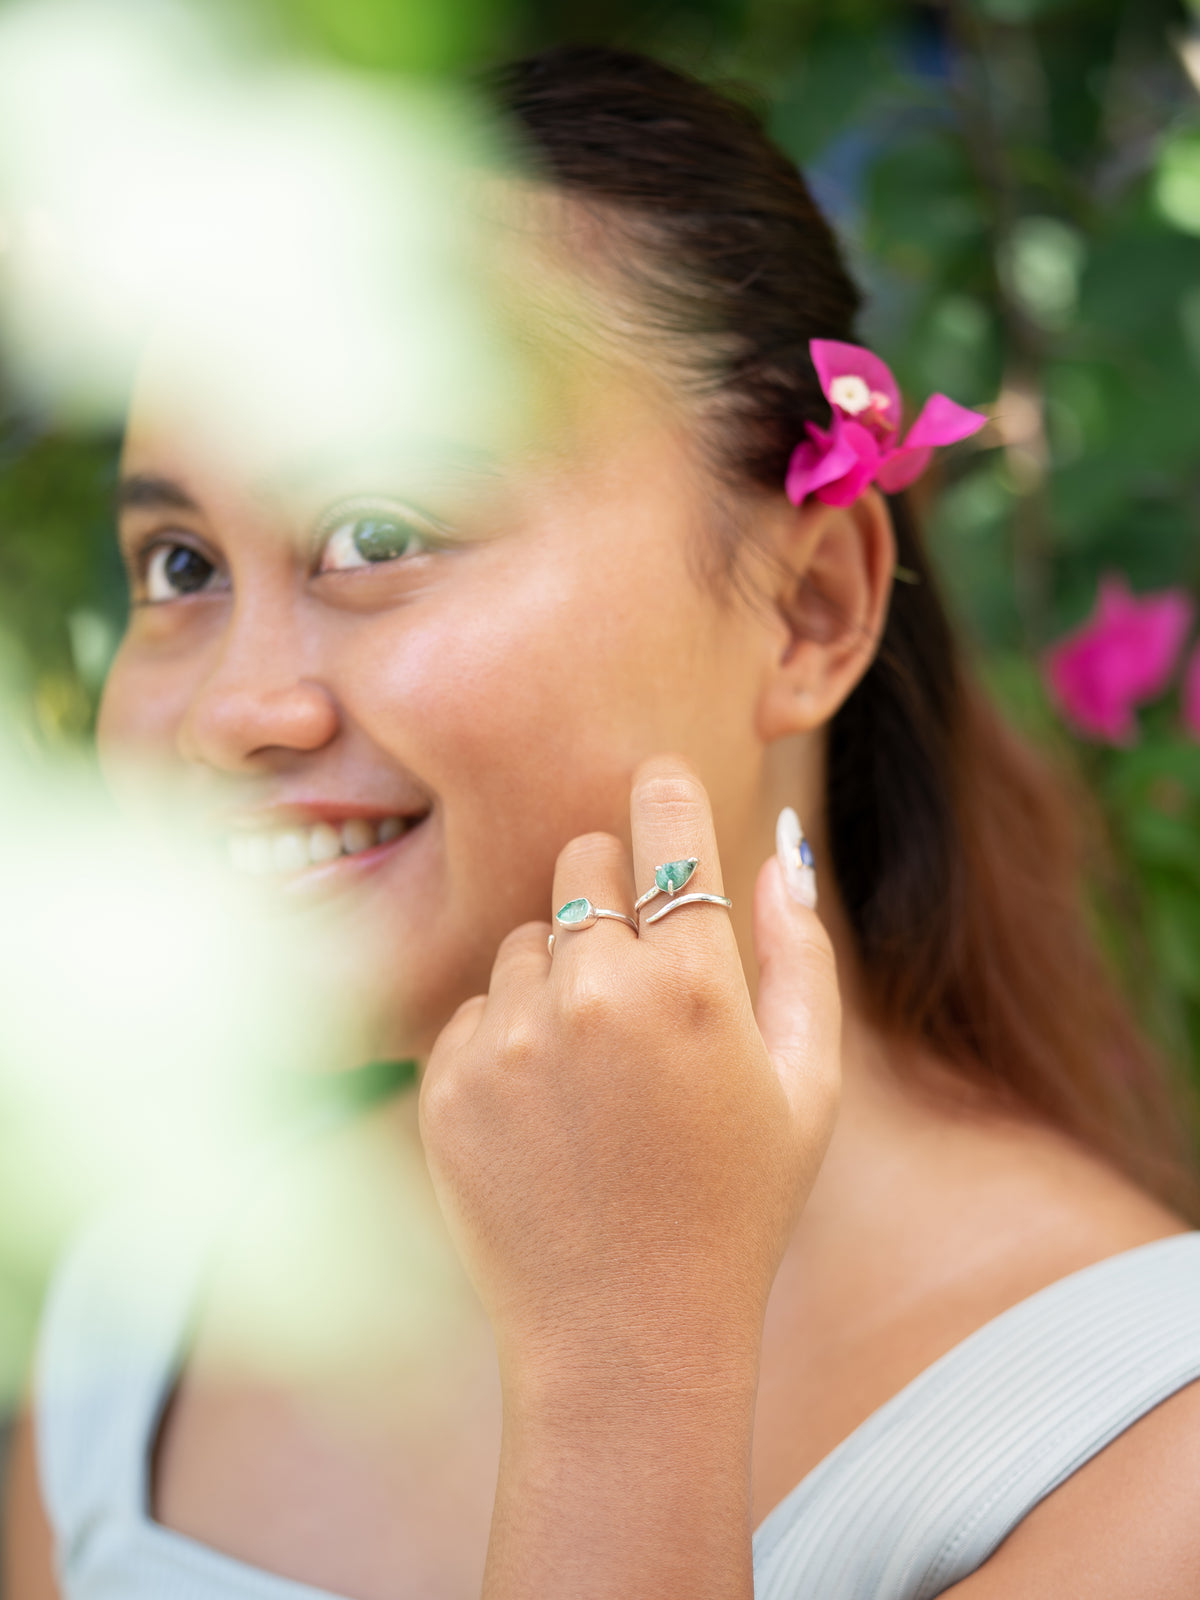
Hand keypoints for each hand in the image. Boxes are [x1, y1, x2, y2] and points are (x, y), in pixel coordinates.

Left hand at [419, 754, 840, 1394]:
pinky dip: (508, 1036)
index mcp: (694, 988)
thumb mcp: (806, 1087)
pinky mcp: (446, 1082)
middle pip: (580, 863)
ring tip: (594, 1070)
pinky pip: (475, 1007)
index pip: (667, 832)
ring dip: (559, 974)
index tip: (657, 777)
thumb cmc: (734, 1207)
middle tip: (638, 967)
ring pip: (526, 940)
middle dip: (611, 892)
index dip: (665, 792)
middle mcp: (593, 996)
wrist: (622, 1337)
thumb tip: (779, 852)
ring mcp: (508, 1039)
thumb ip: (799, 955)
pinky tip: (546, 1111)